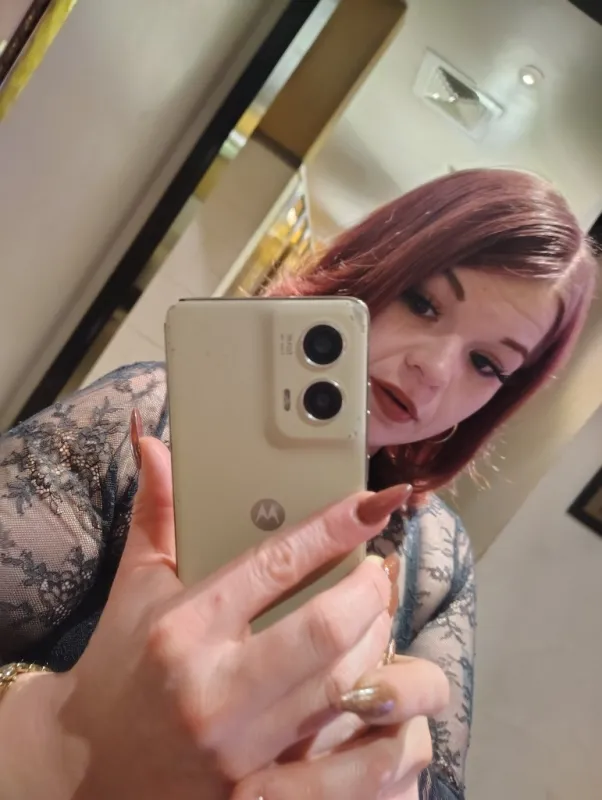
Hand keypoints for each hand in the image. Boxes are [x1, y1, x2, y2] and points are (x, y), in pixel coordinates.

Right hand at [42, 421, 410, 798]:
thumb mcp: (135, 584)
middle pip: (325, 627)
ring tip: (376, 619)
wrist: (84, 768)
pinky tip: (389, 705)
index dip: (334, 528)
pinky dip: (381, 737)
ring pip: (344, 688)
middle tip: (376, 571)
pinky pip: (345, 773)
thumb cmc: (120, 664)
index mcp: (183, 628)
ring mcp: (238, 751)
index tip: (372, 505)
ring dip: (378, 645)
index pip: (276, 563)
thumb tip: (155, 443)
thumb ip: (157, 512)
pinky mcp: (255, 799)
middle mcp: (212, 689)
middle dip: (369, 591)